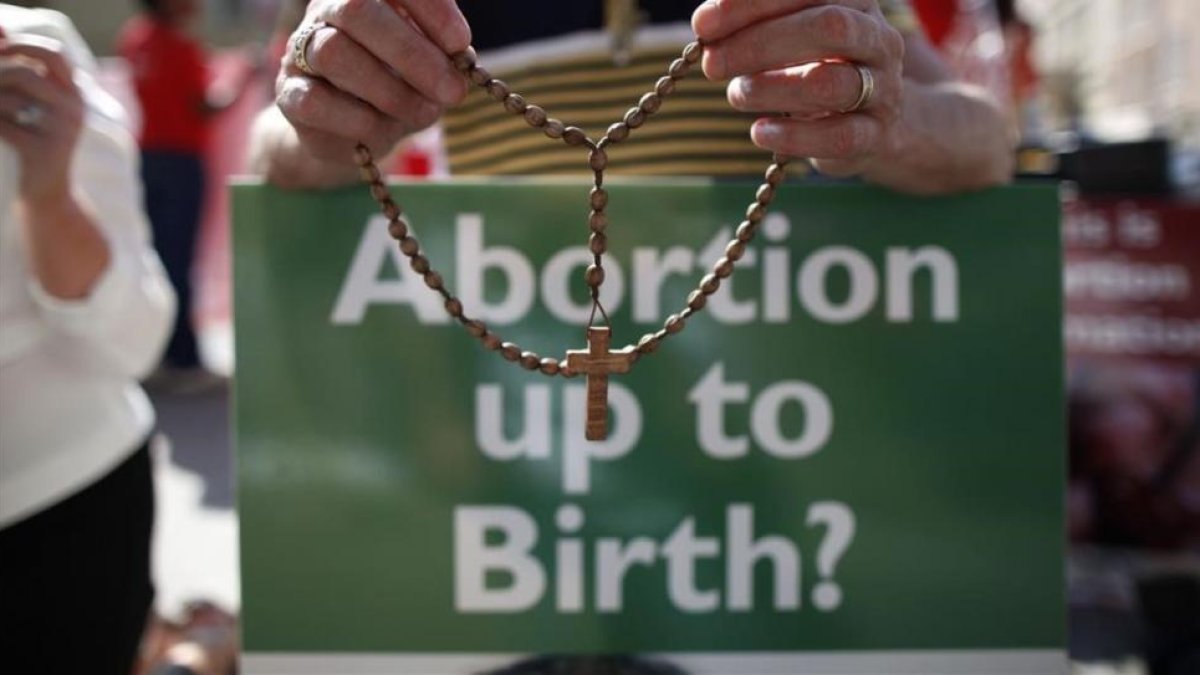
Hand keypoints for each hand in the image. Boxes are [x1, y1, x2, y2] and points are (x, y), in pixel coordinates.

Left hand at [0, 35, 84, 205]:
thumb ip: (29, 76)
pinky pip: (3, 126)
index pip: (54, 54)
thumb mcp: (40, 109)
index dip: (24, 45)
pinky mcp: (44, 152)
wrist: (50, 194)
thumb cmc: (36, 144)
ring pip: (11, 100)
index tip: (2, 50)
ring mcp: (61, 131)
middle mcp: (74, 110)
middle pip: (27, 72)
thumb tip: (2, 40)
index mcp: (75, 95)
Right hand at [277, 0, 471, 163]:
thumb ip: (443, 56)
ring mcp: (300, 50)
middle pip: (356, 10)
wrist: (353, 131)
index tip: (460, 43)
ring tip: (424, 113)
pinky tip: (383, 130)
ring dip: (390, 91)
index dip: (429, 8)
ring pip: (333, 53)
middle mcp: (325, 10)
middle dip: (412, 53)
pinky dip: (360, 119)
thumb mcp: (429, 66)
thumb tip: (460, 59)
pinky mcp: (289, 95)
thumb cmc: (399, 85)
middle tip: (453, 91)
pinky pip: (316, 100)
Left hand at [693, 0, 905, 177]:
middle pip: (830, 27)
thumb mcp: (794, 32)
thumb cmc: (818, 65)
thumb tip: (706, 21)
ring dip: (773, 88)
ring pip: (831, 84)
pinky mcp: (875, 136)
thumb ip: (756, 21)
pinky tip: (759, 132)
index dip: (754, 3)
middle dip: (761, 42)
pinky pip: (840, 136)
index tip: (703, 23)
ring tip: (736, 94)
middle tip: (712, 62)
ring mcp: (883, 89)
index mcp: (858, 2)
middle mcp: (879, 41)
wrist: (872, 119)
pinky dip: (794, 136)